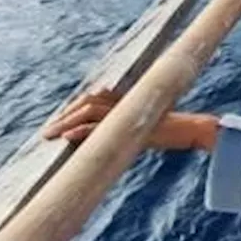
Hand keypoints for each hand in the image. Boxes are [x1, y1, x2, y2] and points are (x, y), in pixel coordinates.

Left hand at [43, 89, 219, 150]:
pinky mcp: (129, 124)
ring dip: (65, 122)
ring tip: (50, 134)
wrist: (193, 129)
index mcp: (127, 102)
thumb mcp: (147, 128)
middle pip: (86, 103)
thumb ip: (129, 129)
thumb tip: (113, 141)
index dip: (73, 108)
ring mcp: (127, 112)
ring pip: (88, 112)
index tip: (59, 123)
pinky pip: (99, 126)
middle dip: (64, 115)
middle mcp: (125, 103)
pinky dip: (81, 129)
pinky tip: (67, 136)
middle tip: (47, 131)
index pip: (93, 99)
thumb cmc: (176, 131)